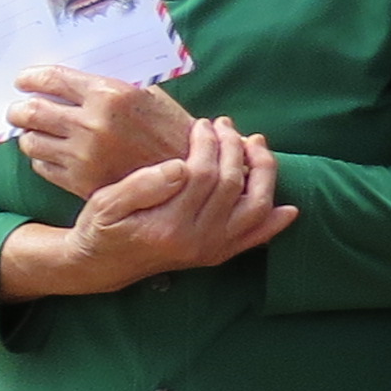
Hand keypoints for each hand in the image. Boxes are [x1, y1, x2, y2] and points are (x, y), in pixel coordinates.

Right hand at [7, 118, 296, 296]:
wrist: (102, 266)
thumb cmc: (101, 228)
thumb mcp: (106, 204)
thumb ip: (142, 185)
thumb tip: (181, 165)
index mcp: (168, 225)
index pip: (203, 174)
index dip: (208, 144)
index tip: (202, 124)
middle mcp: (197, 241)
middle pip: (232, 186)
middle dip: (234, 148)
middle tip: (226, 125)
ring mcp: (212, 250)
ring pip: (254, 209)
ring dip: (262, 173)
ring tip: (255, 144)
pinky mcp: (218, 255)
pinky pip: (255, 239)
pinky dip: (274, 224)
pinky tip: (289, 209)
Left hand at [8, 67, 196, 198]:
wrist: (191, 177)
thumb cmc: (172, 132)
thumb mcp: (149, 97)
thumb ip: (110, 86)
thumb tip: (72, 79)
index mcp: (109, 95)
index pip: (50, 79)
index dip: (30, 78)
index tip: (25, 81)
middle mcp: (92, 124)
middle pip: (30, 111)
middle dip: (19, 109)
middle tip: (20, 109)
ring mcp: (84, 156)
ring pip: (31, 141)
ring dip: (31, 135)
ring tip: (38, 133)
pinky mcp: (80, 182)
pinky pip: (42, 167)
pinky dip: (43, 159)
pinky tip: (56, 155)